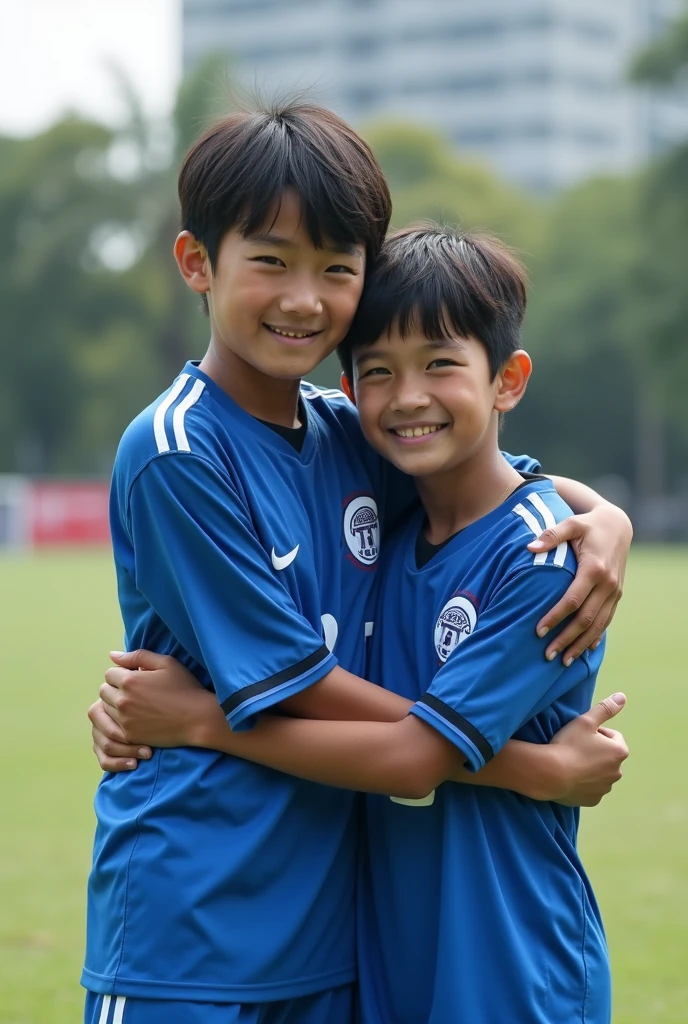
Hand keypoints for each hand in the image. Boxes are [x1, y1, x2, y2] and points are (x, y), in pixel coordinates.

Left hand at [96, 649, 219, 752]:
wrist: (197, 719)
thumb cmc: (184, 688)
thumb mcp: (166, 663)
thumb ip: (137, 656)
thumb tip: (112, 655)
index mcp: (129, 680)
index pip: (109, 674)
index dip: (122, 674)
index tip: (138, 678)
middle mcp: (122, 700)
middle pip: (104, 691)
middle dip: (116, 689)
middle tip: (136, 692)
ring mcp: (124, 720)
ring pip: (106, 709)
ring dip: (116, 705)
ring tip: (137, 705)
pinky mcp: (129, 735)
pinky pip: (114, 725)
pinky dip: (121, 721)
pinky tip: (139, 718)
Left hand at [528, 503, 631, 663]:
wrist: (618, 526)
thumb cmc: (589, 525)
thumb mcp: (571, 524)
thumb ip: (551, 535)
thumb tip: (530, 547)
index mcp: (594, 569)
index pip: (572, 600)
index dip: (556, 617)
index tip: (538, 631)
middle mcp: (607, 584)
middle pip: (585, 619)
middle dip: (567, 639)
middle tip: (547, 655)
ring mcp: (614, 592)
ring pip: (598, 625)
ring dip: (581, 645)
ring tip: (564, 661)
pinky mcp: (617, 595)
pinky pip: (607, 621)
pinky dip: (596, 637)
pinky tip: (585, 650)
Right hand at [549, 693, 628, 805]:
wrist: (550, 774)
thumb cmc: (568, 744)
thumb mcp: (585, 721)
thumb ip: (605, 709)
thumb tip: (623, 696)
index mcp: (619, 751)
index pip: (612, 736)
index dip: (596, 732)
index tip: (580, 735)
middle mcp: (617, 772)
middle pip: (607, 755)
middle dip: (595, 751)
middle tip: (574, 747)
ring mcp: (605, 788)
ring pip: (600, 772)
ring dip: (590, 767)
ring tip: (571, 762)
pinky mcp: (594, 800)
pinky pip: (591, 788)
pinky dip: (584, 782)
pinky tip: (570, 776)